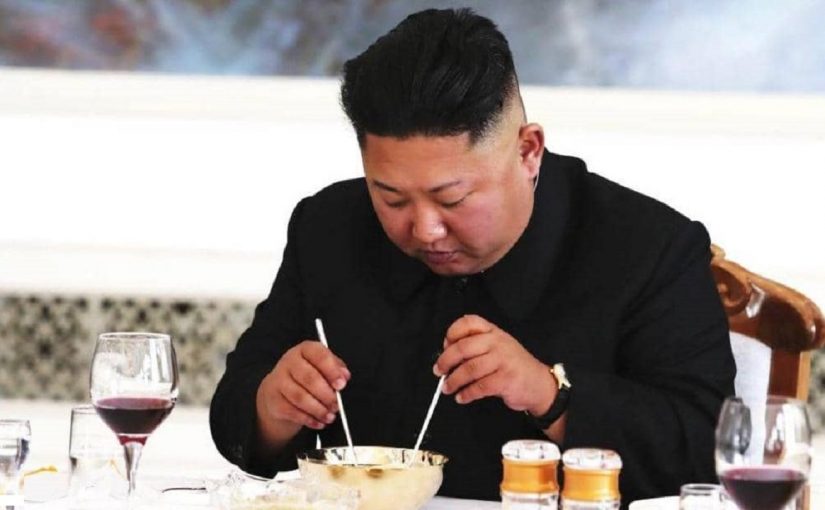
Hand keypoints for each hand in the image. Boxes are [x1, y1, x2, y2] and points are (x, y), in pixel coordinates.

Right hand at [257, 340, 350, 430]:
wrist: (279, 389)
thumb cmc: (306, 376)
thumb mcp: (323, 367)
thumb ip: (336, 369)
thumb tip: (344, 376)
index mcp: (306, 350)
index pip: (319, 356)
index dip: (332, 371)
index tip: (341, 385)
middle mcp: (290, 362)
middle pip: (309, 378)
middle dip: (326, 395)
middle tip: (336, 405)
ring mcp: (279, 380)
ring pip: (300, 397)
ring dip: (318, 410)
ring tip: (329, 416)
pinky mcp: (274, 399)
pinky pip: (292, 411)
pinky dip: (308, 419)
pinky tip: (318, 422)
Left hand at [433, 314, 555, 415]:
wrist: (539, 384)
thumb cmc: (513, 366)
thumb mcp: (497, 347)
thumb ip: (476, 346)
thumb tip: (447, 352)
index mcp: (493, 332)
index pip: (469, 322)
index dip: (452, 332)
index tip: (445, 345)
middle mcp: (498, 342)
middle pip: (463, 347)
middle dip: (446, 361)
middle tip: (438, 371)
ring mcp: (503, 360)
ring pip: (469, 369)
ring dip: (454, 381)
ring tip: (447, 388)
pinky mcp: (506, 379)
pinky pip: (480, 387)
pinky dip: (467, 394)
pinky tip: (462, 397)